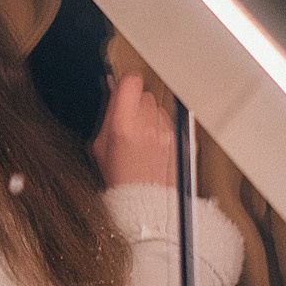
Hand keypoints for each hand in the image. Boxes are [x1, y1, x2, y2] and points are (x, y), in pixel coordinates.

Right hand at [92, 71, 176, 189]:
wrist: (146, 203)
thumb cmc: (121, 180)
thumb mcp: (101, 146)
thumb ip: (109, 115)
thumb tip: (115, 92)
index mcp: (124, 125)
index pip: (131, 82)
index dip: (126, 83)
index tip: (124, 89)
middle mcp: (149, 126)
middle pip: (146, 96)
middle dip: (138, 105)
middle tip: (132, 124)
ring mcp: (169, 133)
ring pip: (161, 111)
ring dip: (153, 119)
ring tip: (144, 142)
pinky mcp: (184, 141)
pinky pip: (174, 126)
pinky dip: (165, 133)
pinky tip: (156, 150)